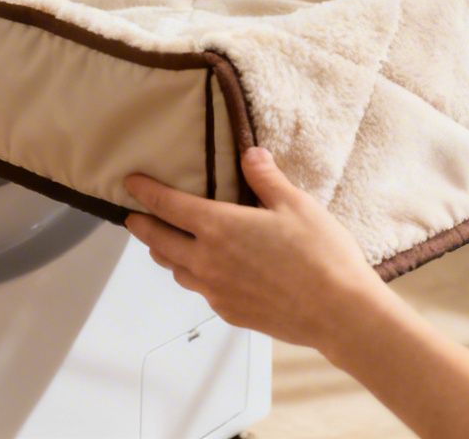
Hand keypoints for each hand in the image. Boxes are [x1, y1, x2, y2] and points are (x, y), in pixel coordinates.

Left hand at [124, 147, 394, 353]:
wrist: (337, 312)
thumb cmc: (320, 255)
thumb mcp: (296, 204)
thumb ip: (266, 178)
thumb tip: (250, 153)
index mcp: (218, 227)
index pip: (168, 206)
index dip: (146, 192)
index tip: (131, 183)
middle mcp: (207, 261)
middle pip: (159, 242)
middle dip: (143, 227)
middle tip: (133, 217)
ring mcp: (216, 291)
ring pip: (177, 270)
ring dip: (165, 254)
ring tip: (164, 245)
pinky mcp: (230, 313)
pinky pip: (201, 291)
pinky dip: (195, 277)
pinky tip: (207, 274)